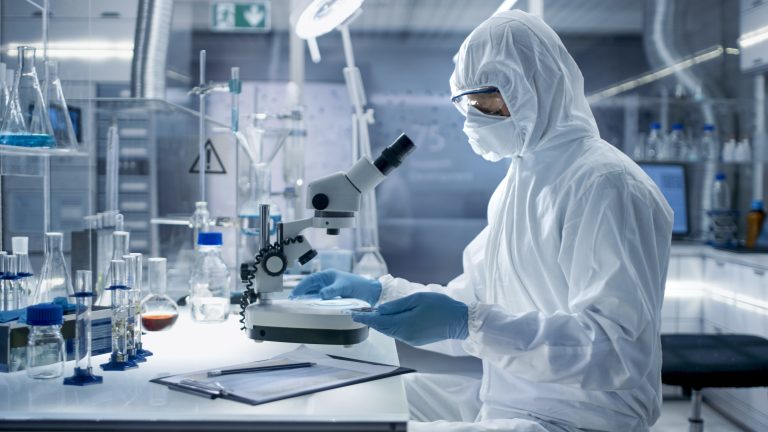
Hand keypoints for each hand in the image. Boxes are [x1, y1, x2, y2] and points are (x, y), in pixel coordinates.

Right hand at [291, 269, 381, 305]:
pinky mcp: (332, 297)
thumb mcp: (344, 286)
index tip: (294, 294)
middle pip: (310, 287)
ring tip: (299, 306)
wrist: (370, 292)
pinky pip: (320, 300)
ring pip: (314, 294)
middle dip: (301, 293)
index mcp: (327, 275)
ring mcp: (329, 290)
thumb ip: (333, 290)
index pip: (310, 280)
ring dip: (307, 299)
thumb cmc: (359, 285)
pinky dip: (315, 304)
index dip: (301, 287)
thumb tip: (321, 294)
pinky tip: (311, 308)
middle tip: (293, 301)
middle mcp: (326, 282)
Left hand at [352, 292, 468, 345]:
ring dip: (381, 323)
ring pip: (390, 331)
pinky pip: (399, 333)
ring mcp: (411, 340)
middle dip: (371, 320)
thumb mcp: (417, 299)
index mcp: (404, 324)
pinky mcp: (416, 341)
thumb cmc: (440, 306)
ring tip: (371, 314)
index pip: (379, 322)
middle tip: (359, 312)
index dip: (365, 318)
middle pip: (383, 328)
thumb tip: (380, 309)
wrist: (459, 321)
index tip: (353, 314)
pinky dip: (391, 326)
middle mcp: (405, 335)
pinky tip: (389, 319)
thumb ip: (397, 305)